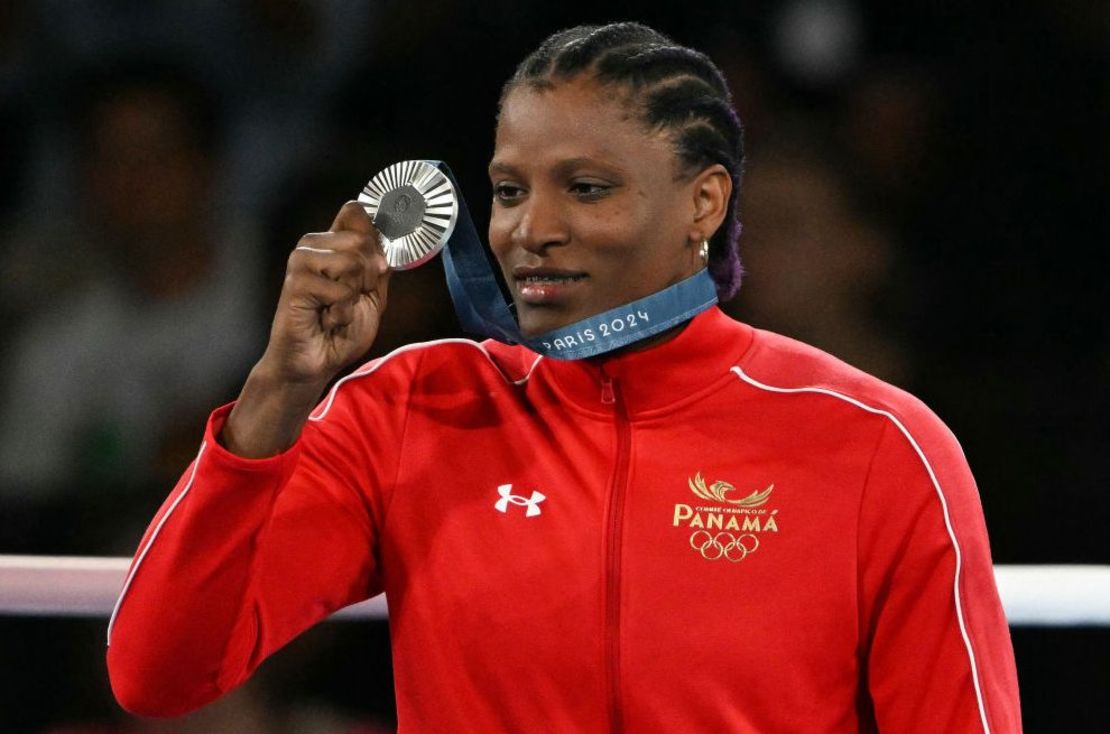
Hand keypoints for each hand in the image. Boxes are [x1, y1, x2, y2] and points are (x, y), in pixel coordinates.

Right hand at [262, 201, 390, 387]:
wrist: (316, 362)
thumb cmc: (340, 331)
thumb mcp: (373, 294)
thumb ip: (378, 264)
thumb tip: (384, 233)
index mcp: (331, 243)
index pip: (356, 213)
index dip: (374, 241)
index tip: (373, 272)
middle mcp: (312, 245)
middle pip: (362, 240)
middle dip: (369, 278)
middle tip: (351, 300)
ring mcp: (301, 261)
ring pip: (353, 262)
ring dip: (354, 296)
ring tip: (337, 310)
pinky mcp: (296, 282)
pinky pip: (342, 290)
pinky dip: (343, 313)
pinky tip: (327, 320)